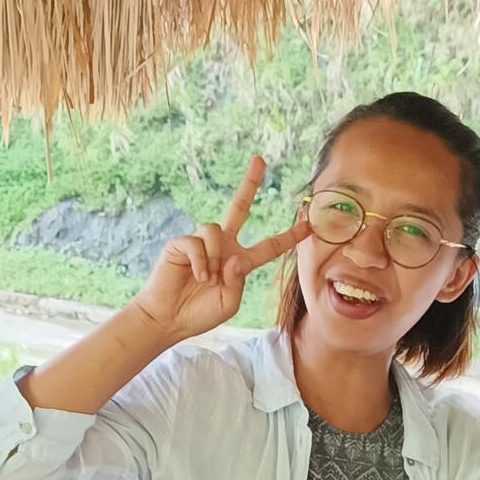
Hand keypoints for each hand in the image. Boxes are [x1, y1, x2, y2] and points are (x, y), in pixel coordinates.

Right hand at [129, 156, 311, 345]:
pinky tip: (198, 275)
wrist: (169, 319)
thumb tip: (234, 258)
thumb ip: (237, 281)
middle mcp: (222, 246)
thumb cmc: (200, 313)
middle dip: (250, 183)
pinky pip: (196, 242)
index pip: (269, 246)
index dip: (289, 237)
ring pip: (216, 229)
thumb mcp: (229, 303)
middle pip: (239, 206)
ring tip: (208, 279)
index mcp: (239, 261)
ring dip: (215, 257)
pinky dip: (201, 261)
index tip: (309, 226)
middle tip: (261, 159)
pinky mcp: (181, 244)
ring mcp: (202, 243)